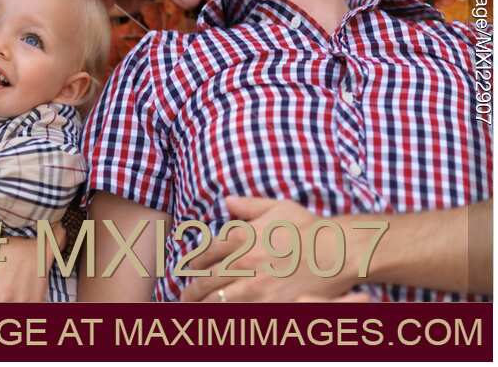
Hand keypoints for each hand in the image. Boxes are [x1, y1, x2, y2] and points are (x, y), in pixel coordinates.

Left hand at [181, 197, 359, 302]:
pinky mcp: (269, 305)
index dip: (193, 262)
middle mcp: (243, 262)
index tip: (189, 269)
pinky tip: (218, 320)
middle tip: (183, 295)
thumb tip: (226, 201)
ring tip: (193, 310)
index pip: (205, 252)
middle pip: (206, 280)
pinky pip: (239, 314)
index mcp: (241, 237)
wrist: (337, 251)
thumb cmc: (308, 227)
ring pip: (217, 300)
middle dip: (190, 289)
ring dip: (202, 305)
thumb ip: (248, 205)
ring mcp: (255, 286)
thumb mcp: (276, 207)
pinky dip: (225, 317)